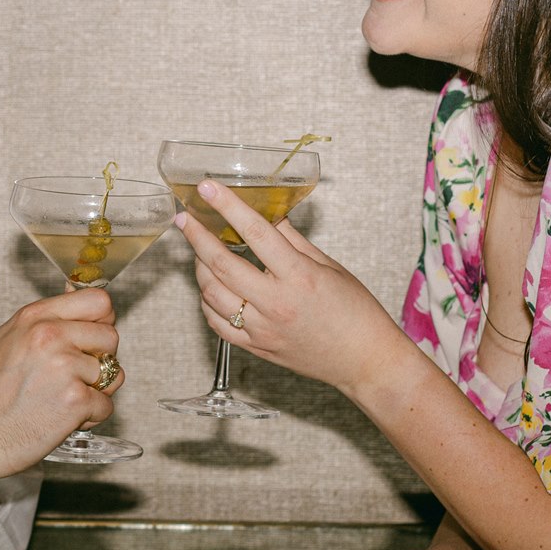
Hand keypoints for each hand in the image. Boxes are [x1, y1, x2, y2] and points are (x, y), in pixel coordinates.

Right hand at [0, 288, 121, 485]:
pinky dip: (89, 417)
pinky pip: (106, 405)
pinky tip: (61, 418)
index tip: (91, 339)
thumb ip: (46, 320)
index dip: (101, 322)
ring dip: (95, 391)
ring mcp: (65, 366)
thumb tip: (78, 297)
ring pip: (113, 373)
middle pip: (111, 336)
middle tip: (72, 377)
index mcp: (35, 317)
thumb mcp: (9, 339)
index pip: (98, 301)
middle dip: (100, 360)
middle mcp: (51, 335)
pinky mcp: (75, 399)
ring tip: (61, 400)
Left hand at [172, 179, 411, 396]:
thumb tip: (268, 213)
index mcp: (299, 276)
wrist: (365, 361)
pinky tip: (211, 287)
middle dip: (197, 236)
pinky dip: (208, 301)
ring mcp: (262, 329)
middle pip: (221, 264)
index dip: (228, 206)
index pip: (255, 232)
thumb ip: (292, 240)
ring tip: (199, 251)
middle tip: (185, 218)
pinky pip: (217, 323)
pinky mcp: (256, 348)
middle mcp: (276, 303)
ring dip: (199, 268)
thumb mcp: (328, 266)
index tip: (208, 188)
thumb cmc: (355, 312)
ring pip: (212, 294)